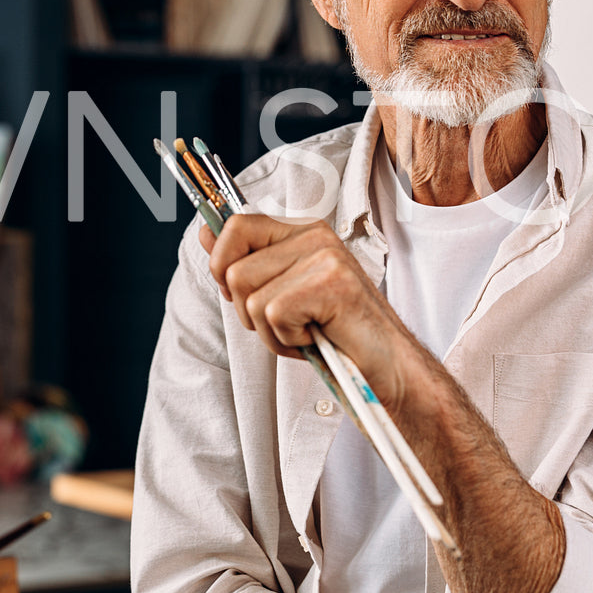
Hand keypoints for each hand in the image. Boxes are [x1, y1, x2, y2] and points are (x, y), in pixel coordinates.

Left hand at [199, 214, 411, 399]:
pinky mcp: (332, 283)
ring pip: (251, 297)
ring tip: (306, 332)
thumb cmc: (336, 333)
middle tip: (287, 323)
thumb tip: (206, 230)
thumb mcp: (283, 293)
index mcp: (303, 230)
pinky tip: (317, 338)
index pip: (236, 225)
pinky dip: (289, 340)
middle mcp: (314, 235)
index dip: (222, 265)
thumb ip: (246, 260)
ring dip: (271, 331)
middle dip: (249, 312)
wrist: (386, 367)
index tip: (242, 294)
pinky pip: (273, 315)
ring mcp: (325, 256)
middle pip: (234, 271)